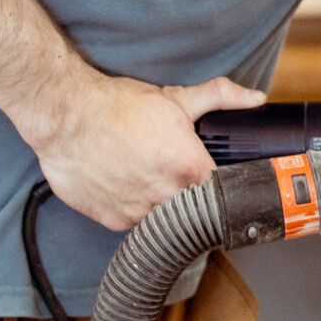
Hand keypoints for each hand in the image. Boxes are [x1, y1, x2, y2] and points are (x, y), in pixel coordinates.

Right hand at [19, 72, 266, 230]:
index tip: (221, 183)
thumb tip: (254, 99)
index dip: (224, 187)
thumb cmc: (119, 107)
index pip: (222, 190)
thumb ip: (220, 97)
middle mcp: (165, 195)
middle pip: (193, 208)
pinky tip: (128, 185)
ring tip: (151, 177)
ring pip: (163, 219)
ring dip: (163, 204)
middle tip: (179, 174)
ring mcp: (138, 211)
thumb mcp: (176, 98)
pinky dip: (135, 208)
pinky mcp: (112, 220)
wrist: (67, 117)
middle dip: (191, 193)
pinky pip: (134, 223)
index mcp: (189, 167)